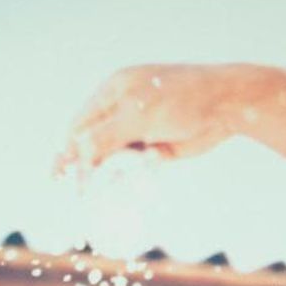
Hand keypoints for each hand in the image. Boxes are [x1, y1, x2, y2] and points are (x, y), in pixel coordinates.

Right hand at [55, 64, 255, 179]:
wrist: (226, 106)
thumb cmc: (181, 100)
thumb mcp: (138, 115)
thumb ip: (106, 135)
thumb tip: (77, 153)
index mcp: (113, 92)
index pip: (80, 125)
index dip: (69, 151)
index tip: (59, 177)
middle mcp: (122, 110)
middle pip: (94, 144)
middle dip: (88, 167)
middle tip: (82, 193)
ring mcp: (139, 130)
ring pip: (115, 158)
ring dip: (115, 173)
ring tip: (121, 182)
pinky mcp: (155, 148)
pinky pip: (136, 167)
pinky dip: (136, 175)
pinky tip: (146, 171)